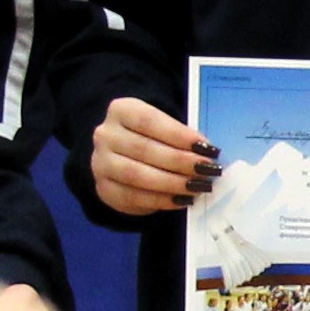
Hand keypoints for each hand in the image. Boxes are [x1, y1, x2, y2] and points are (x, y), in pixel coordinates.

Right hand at [89, 96, 210, 218]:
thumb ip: (181, 136)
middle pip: (144, 149)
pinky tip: (182, 199)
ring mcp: (100, 163)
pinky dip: (161, 200)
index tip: (207, 148)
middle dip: (180, 162)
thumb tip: (208, 153)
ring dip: (172, 183)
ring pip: (137, 175)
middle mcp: (105, 135)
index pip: (150, 121)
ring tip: (198, 186)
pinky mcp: (104, 189)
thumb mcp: (163, 126)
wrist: (121, 155)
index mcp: (121, 110)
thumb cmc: (152, 137)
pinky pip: (133, 197)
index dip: (180, 135)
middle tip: (207, 170)